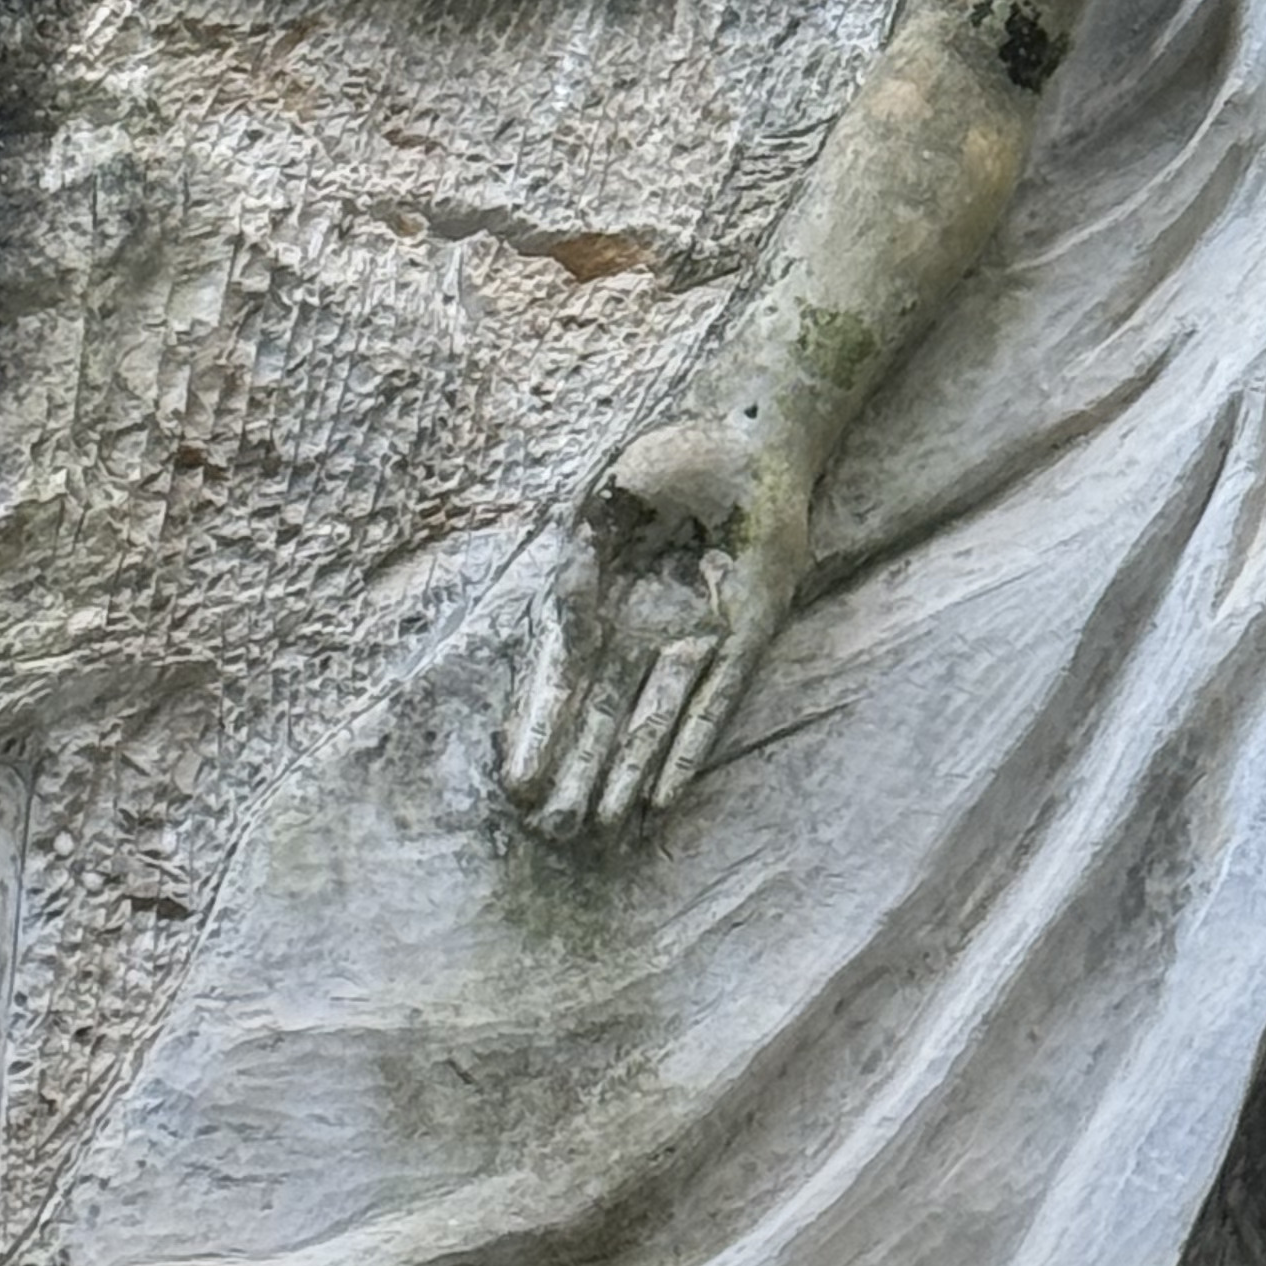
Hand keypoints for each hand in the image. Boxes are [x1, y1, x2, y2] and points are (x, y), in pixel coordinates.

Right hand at [498, 412, 812, 837]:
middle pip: (603, 712)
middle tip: (557, 830)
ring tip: (603, 826)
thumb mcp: (601, 501)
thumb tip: (551, 616)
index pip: (559, 675)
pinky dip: (692, 744)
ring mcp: (692, 633)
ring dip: (629, 771)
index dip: (539, 728)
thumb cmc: (663, 460)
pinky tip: (667, 792)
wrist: (745, 435)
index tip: (518, 781)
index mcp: (593, 594)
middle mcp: (638, 626)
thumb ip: (576, 557)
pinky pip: (717, 700)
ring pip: (654, 718)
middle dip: (580, 770)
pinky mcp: (747, 634)